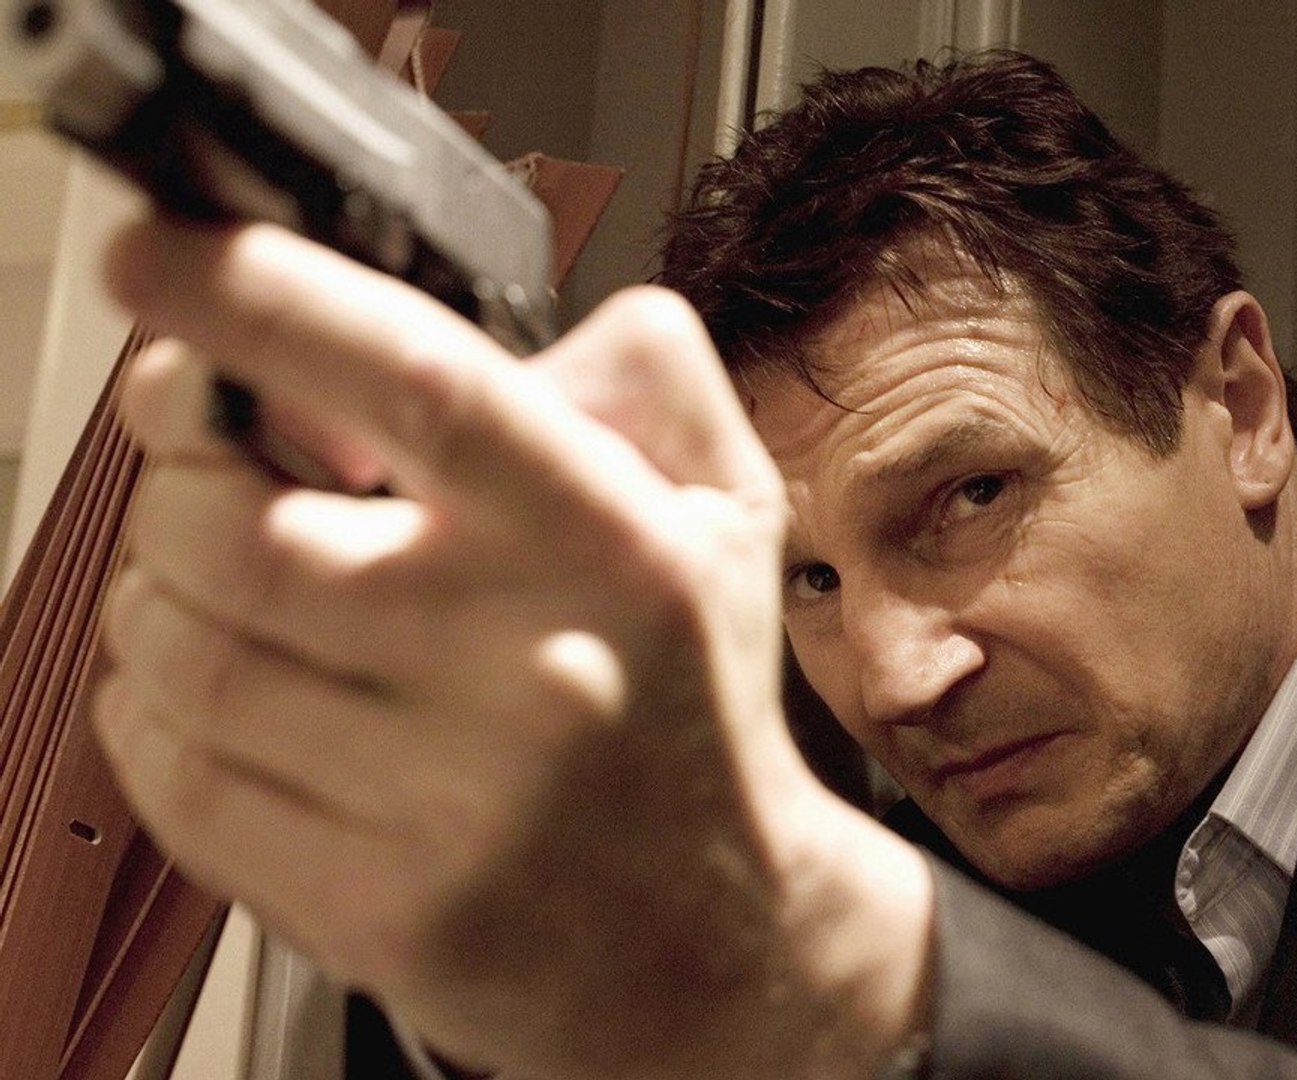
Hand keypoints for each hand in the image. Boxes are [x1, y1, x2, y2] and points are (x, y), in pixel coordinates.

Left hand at [93, 218, 930, 1078]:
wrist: (718, 941)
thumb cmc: (694, 706)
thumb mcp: (726, 510)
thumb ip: (642, 373)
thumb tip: (482, 312)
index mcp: (614, 545)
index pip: (417, 385)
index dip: (263, 302)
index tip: (165, 258)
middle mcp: (531, 667)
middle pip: (232, 527)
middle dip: (177, 474)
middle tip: (206, 465)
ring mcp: (448, 801)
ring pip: (181, 652)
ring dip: (160, 595)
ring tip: (220, 589)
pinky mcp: (378, 908)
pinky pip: (174, 781)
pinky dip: (154, 714)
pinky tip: (223, 699)